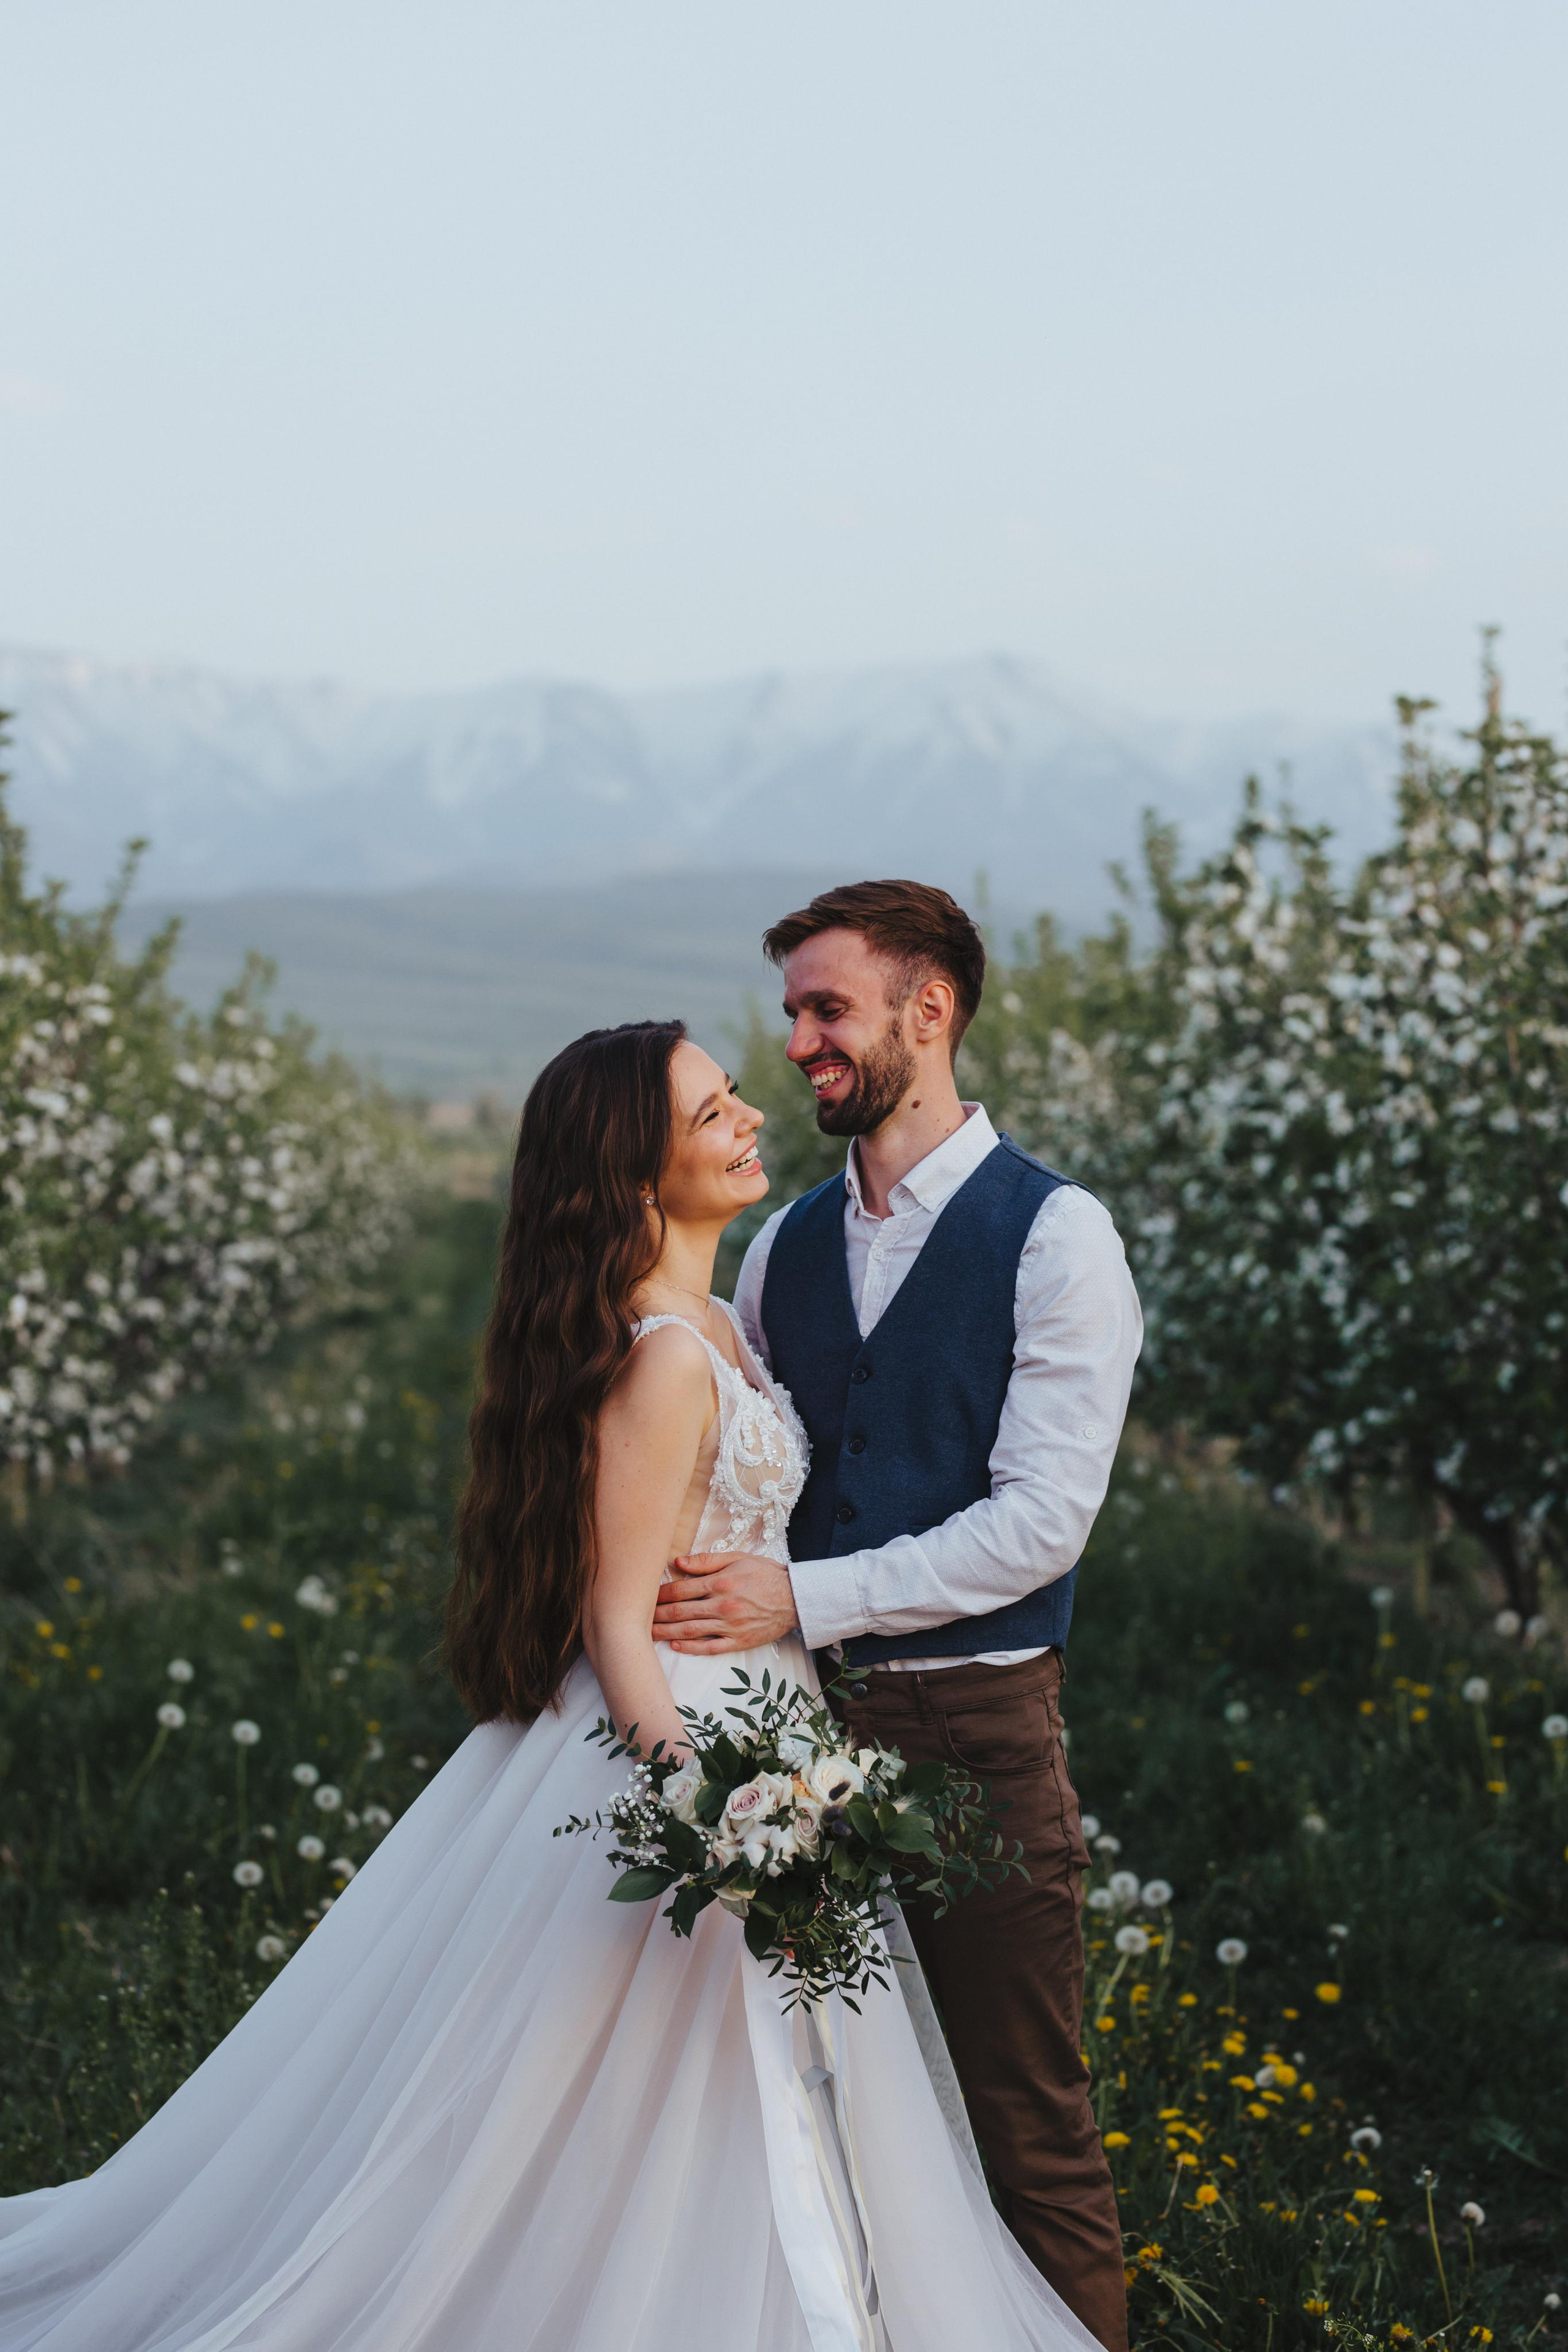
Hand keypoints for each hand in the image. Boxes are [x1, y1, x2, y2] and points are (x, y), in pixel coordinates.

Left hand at [651, 1551, 799, 1653]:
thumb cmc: (765, 1574)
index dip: (660, 1594)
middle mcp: (722, 1606)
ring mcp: (730, 1626)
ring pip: (690, 1631)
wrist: (795, 1598)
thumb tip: (677, 1562)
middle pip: (681, 1612)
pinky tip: (675, 1645)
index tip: (646, 1595)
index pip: (681, 1589)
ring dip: (666, 1633)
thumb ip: (706, 1560)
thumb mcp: (737, 1558)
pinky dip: (690, 1648)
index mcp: (720, 1583)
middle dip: (657, 1615)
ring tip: (647, 1634)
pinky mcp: (738, 1641)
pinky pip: (710, 1648)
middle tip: (637, 1617)